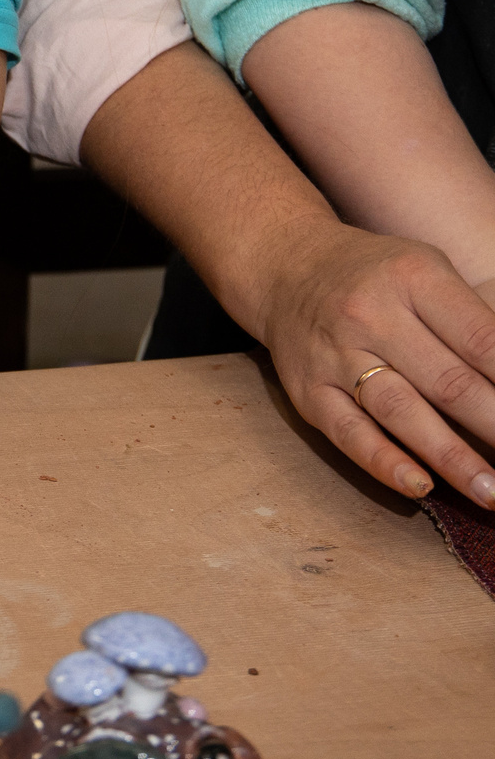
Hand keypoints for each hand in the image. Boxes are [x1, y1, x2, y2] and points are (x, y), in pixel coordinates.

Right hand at [249, 216, 494, 507]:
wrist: (285, 266)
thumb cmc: (377, 274)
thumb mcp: (429, 269)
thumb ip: (474, 320)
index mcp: (412, 278)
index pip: (480, 339)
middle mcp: (370, 316)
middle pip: (449, 382)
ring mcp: (335, 355)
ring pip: (402, 412)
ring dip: (453, 458)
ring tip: (492, 491)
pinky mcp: (308, 390)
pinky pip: (349, 432)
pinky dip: (385, 462)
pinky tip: (421, 486)